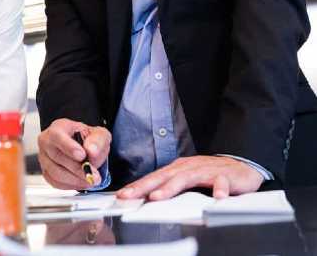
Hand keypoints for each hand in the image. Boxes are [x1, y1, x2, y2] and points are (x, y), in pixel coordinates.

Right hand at [37, 118, 110, 189]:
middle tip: (93, 174)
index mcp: (58, 128)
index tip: (82, 156)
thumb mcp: (99, 134)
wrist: (84, 149)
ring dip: (75, 179)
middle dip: (77, 168)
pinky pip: (55, 182)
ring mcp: (44, 158)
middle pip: (57, 156)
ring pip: (55, 172)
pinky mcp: (46, 172)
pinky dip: (71, 185)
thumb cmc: (88, 140)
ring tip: (90, 180)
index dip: (69, 147)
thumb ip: (97, 141)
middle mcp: (47, 142)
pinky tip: (81, 182)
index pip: (57, 136)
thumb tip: (91, 151)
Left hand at [116, 155, 263, 200]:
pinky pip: (221, 181)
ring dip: (171, 187)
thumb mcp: (187, 180)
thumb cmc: (210, 174)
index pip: (154, 177)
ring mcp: (206, 170)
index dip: (138, 186)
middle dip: (145, 186)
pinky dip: (218, 188)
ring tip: (158, 197)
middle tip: (131, 196)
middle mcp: (188, 167)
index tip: (123, 195)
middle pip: (164, 176)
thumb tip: (148, 198)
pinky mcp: (225, 175)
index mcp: (177, 169)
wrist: (241, 166)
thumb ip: (170, 188)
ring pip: (186, 178)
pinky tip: (216, 197)